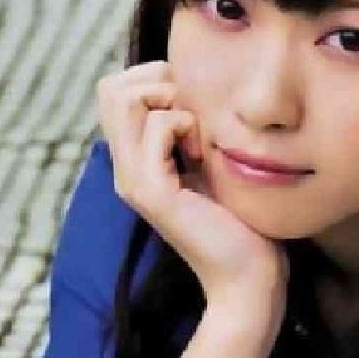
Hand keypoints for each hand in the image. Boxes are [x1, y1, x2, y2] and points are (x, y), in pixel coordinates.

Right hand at [97, 61, 288, 335]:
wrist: (248, 277)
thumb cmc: (242, 222)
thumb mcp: (212, 164)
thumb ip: (194, 132)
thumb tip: (193, 88)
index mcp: (135, 162)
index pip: (114, 92)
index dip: (152, 80)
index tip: (192, 108)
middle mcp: (125, 170)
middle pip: (110, 89)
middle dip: (156, 81)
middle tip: (192, 113)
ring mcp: (133, 181)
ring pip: (123, 99)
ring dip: (169, 101)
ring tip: (196, 136)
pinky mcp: (153, 192)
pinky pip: (156, 127)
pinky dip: (184, 124)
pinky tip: (203, 155)